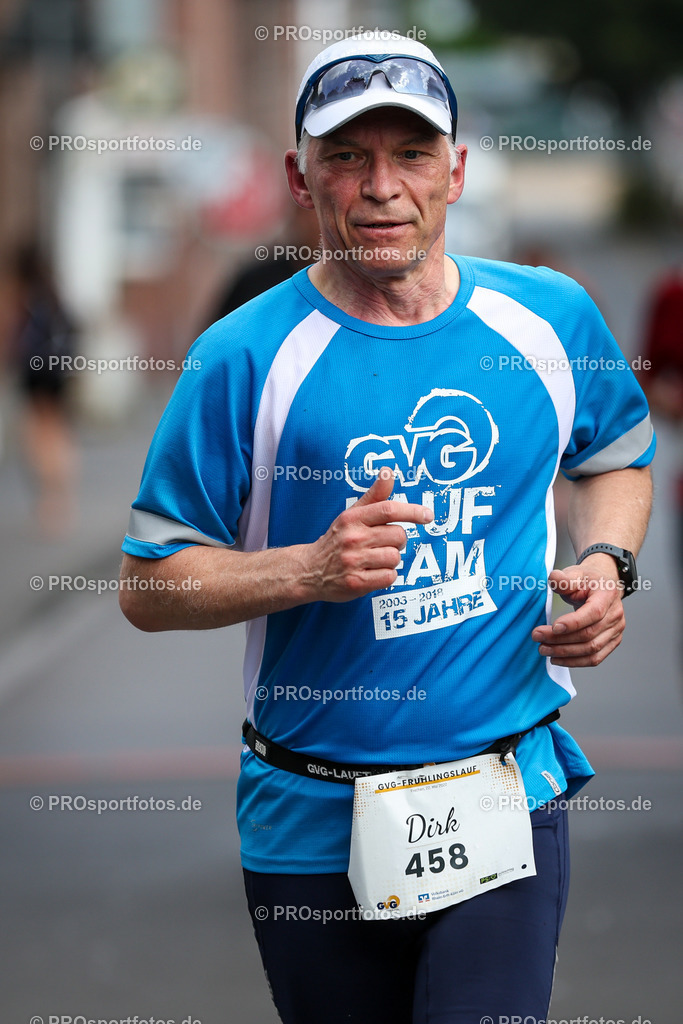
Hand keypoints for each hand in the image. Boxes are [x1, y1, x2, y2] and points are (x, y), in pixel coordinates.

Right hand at [304, 466, 432, 601]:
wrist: (309, 570)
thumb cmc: (337, 539)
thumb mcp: (351, 514)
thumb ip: (374, 496)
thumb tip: (388, 472)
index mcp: (352, 518)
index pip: (388, 509)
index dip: (412, 512)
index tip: (427, 516)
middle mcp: (352, 538)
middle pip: (398, 536)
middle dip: (398, 541)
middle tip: (384, 543)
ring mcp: (353, 561)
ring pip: (395, 557)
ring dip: (391, 559)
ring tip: (375, 559)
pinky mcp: (356, 583)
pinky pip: (389, 577)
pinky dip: (387, 575)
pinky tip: (373, 572)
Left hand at [531, 555, 625, 666]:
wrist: (603, 586)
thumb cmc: (588, 580)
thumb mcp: (575, 573)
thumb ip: (563, 578)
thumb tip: (554, 579)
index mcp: (607, 595)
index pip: (593, 613)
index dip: (573, 623)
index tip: (553, 627)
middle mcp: (615, 614)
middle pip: (589, 634)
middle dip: (560, 639)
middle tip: (538, 637)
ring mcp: (615, 630)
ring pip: (591, 649)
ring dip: (565, 653)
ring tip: (543, 649)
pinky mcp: (612, 641)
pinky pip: (595, 658)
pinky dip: (575, 662)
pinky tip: (557, 659)